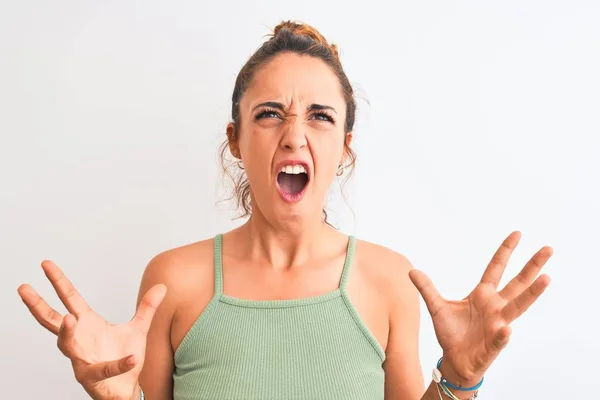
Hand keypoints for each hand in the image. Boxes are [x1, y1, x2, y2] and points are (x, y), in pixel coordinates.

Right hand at [18, 260, 165, 399]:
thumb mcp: (138, 329)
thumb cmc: (124, 357)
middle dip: (37, 304)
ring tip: (69, 318)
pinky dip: (118, 364)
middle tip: (24, 288)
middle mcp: (79, 339)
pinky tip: (131, 358)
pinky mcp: (92, 378)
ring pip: (67, 345)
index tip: (46, 264)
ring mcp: (81, 358)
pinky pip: (104, 369)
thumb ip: (147, 308)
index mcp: (88, 323)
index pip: (70, 298)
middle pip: (52, 320)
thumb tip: (162, 286)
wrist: (126, 388)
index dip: (59, 281)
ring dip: (66, 332)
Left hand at [409, 231, 551, 383]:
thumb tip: (412, 271)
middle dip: (532, 267)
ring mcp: (497, 325)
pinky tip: (506, 328)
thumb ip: (427, 289)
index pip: (496, 268)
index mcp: (482, 295)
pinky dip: (503, 335)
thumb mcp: (436, 307)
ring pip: (518, 307)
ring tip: (546, 279)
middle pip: (517, 283)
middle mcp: (495, 307)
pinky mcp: (492, 345)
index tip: (517, 234)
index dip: (506, 251)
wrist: (454, 360)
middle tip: (548, 248)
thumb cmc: (451, 333)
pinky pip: (499, 338)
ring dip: (532, 294)